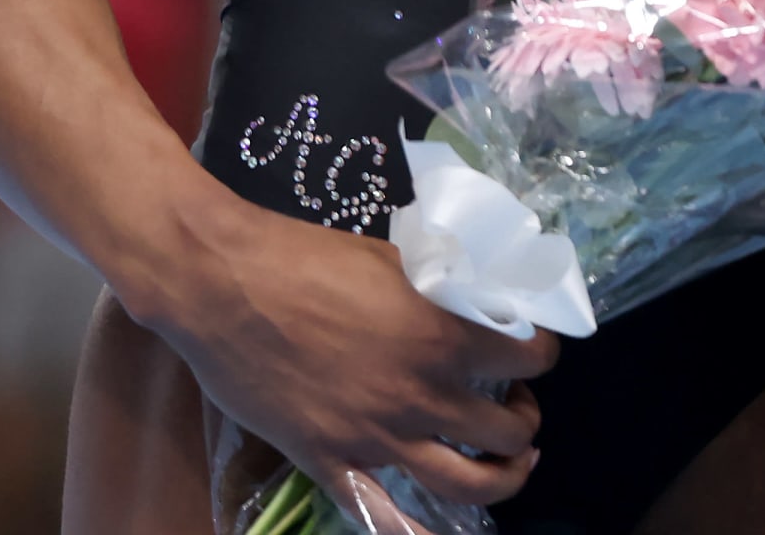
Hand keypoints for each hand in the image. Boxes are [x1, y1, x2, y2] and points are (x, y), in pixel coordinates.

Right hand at [137, 198, 559, 503]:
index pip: (532, 356)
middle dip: (525, 419)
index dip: (543, 352)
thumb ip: (440, 288)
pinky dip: (417, 531)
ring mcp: (374, 437)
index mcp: (441, 338)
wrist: (221, 284)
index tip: (532, 349)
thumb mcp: (395, 258)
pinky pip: (382, 515)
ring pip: (470, 484)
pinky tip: (437, 529)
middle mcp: (419, 396)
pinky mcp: (329, 460)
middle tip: (511, 400)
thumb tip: (474, 293)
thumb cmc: (304, 258)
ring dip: (503, 475)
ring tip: (506, 458)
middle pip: (509, 432)